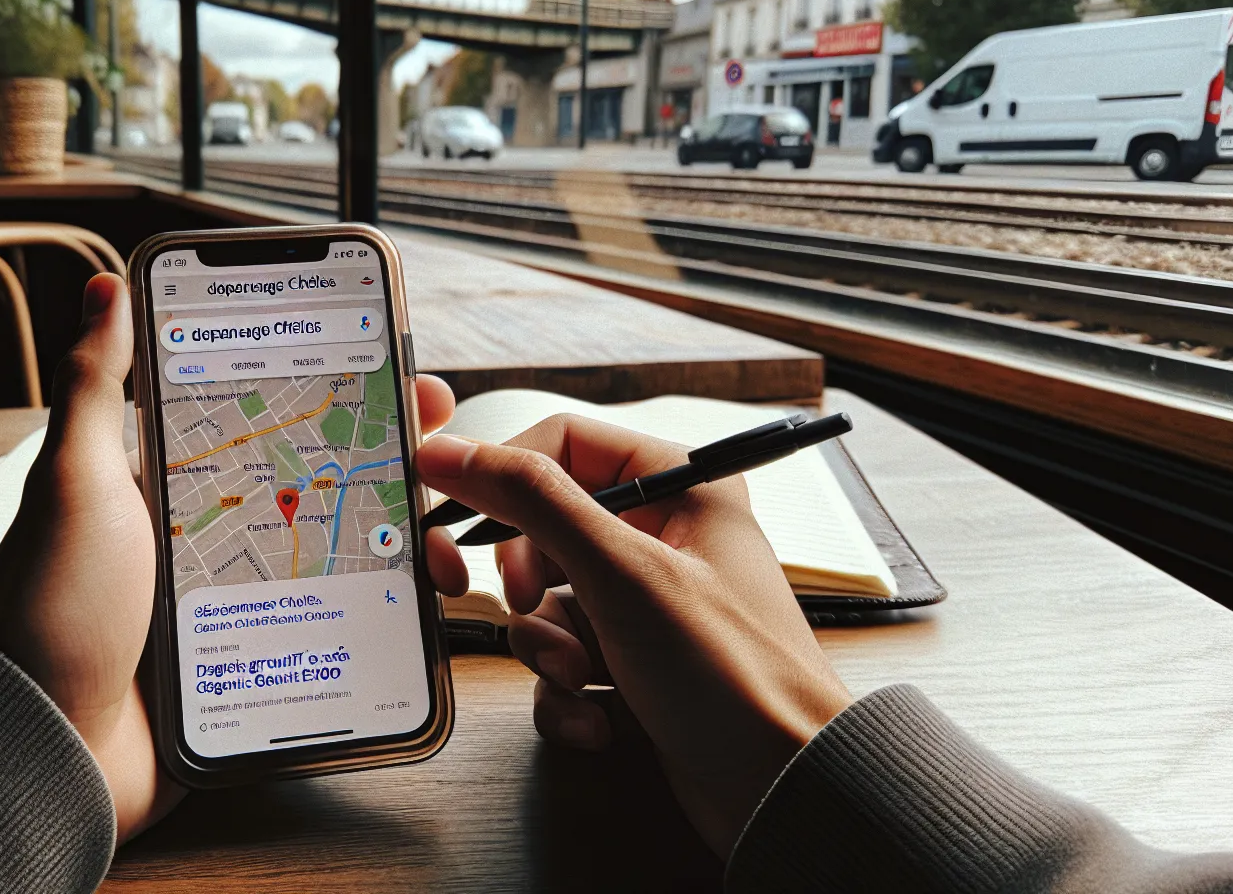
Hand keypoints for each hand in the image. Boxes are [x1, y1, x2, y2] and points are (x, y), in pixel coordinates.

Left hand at [0, 274, 464, 842]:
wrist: (44, 746)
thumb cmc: (50, 607)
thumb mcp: (77, 481)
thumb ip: (95, 385)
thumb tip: (105, 285)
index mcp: (175, 487)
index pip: (275, 422)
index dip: (338, 395)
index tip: (397, 372)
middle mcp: (214, 541)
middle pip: (325, 490)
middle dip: (391, 469)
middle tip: (444, 454)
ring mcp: (240, 610)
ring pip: (343, 567)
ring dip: (400, 553)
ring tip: (439, 552)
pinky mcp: (256, 672)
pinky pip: (333, 642)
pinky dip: (381, 628)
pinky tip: (419, 617)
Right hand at [415, 416, 852, 857]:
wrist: (783, 789)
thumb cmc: (733, 672)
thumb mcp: (621, 572)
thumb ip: (532, 501)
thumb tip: (451, 452)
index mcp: (678, 485)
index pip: (560, 444)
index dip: (501, 476)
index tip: (449, 516)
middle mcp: (662, 536)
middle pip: (541, 528)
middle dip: (527, 583)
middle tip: (527, 604)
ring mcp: (646, 605)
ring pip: (544, 603)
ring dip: (547, 648)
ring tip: (584, 678)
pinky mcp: (634, 665)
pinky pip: (561, 660)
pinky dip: (565, 693)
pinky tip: (598, 718)